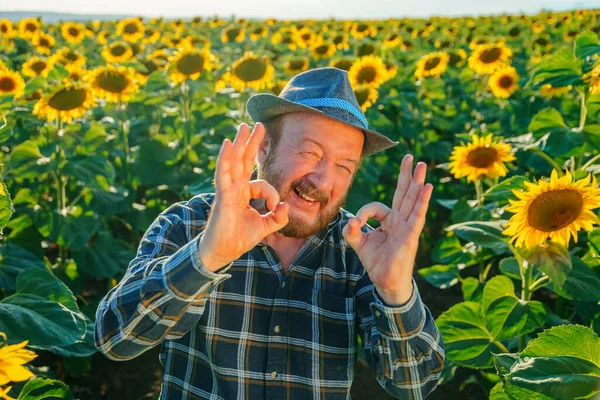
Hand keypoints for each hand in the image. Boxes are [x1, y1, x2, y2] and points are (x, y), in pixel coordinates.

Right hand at [199, 123, 289, 271]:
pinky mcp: (222, 195)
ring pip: (234, 161)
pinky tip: (228, 144)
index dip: (273, 195)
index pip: (262, 184)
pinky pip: (223, 173)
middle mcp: (235, 188)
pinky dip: (225, 158)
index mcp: (244, 193)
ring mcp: (228, 189)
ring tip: (243, 126)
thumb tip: (286, 206)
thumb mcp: (266, 227)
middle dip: (251, 142)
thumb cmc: (240, 238)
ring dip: (239, 143)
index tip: (276, 209)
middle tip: (257, 124)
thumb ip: (279, 217)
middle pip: (244, 160)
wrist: (225, 251)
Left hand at [342, 155, 432, 304]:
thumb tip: (350, 221)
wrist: (386, 282)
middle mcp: (400, 221)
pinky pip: (417, 215)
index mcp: (389, 221)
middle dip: (405, 175)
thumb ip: (351, 231)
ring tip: (421, 165)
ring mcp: (407, 227)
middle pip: (403, 193)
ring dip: (416, 182)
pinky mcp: (410, 235)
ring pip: (412, 200)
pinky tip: (427, 187)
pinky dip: (422, 201)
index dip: (364, 213)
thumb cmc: (376, 262)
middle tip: (409, 157)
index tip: (355, 224)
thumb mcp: (359, 243)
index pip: (377, 207)